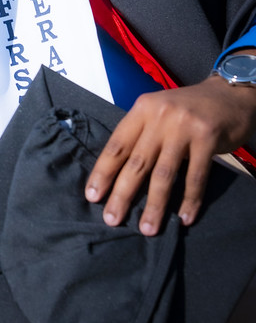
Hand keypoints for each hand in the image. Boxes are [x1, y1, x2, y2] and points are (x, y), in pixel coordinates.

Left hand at [84, 75, 255, 234]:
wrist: (229, 93)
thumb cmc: (188, 108)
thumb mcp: (158, 112)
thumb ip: (141, 134)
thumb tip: (118, 174)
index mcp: (142, 109)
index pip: (116, 145)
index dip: (103, 172)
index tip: (92, 196)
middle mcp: (160, 116)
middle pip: (136, 162)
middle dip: (122, 194)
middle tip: (112, 219)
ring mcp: (184, 127)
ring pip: (164, 174)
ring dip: (154, 205)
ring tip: (147, 229)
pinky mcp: (208, 138)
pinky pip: (196, 176)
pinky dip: (189, 200)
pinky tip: (184, 218)